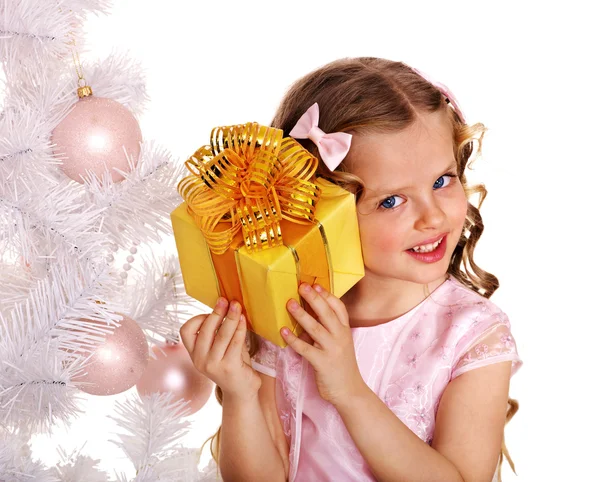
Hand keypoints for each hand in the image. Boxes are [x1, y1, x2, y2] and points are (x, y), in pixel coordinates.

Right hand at [180, 297, 260, 400]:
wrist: (241, 390)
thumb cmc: (231, 363)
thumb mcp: (219, 347)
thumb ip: (218, 331)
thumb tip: (225, 305)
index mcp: (194, 353)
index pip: (185, 331)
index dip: (198, 318)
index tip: (211, 312)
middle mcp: (200, 360)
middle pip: (205, 330)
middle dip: (217, 312)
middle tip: (226, 300)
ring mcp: (213, 365)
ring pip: (221, 335)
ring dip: (230, 317)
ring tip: (237, 306)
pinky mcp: (229, 367)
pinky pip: (235, 342)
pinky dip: (239, 328)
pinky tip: (244, 320)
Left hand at [281, 283, 365, 405]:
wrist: (350, 391)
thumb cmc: (341, 365)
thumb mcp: (340, 343)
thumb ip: (329, 329)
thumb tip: (309, 313)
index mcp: (345, 331)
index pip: (339, 308)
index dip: (327, 295)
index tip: (316, 285)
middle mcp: (340, 337)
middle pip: (327, 313)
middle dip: (314, 298)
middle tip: (301, 286)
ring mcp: (332, 350)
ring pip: (316, 328)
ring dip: (301, 314)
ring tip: (289, 303)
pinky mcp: (322, 363)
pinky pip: (305, 348)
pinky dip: (293, 339)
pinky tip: (283, 331)